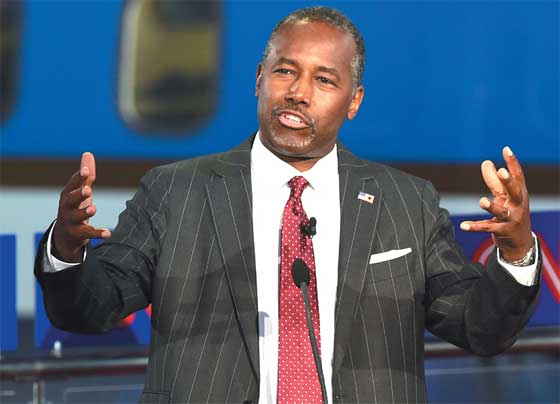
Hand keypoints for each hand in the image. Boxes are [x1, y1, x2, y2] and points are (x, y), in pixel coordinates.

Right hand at [52, 152, 110, 261]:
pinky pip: (88, 233)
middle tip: (88, 190)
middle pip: (70, 200)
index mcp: (68, 195)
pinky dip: (98, 233)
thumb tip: (87, 153)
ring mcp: (70, 221)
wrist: (65, 235)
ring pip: (77, 217)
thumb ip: (85, 176)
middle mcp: (66, 207)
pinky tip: (108, 233)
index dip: (78, 178)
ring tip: (93, 208)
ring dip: (84, 212)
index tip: (85, 171)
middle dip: (78, 195)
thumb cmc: (75, 207)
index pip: (72, 185)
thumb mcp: (79, 191)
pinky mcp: (77, 234)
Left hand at [460, 147, 532, 261]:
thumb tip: (486, 162)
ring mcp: (511, 219)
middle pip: (515, 191)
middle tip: (502, 172)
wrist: (521, 241)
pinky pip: (487, 228)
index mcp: (519, 193)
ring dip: (491, 206)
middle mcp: (518, 204)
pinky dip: (474, 227)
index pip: (518, 176)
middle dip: (509, 182)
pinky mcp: (502, 231)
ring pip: (501, 212)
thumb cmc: (512, 212)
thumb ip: (494, 180)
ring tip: (482, 201)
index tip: (506, 149)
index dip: (512, 162)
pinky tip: (463, 226)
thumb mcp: (505, 196)